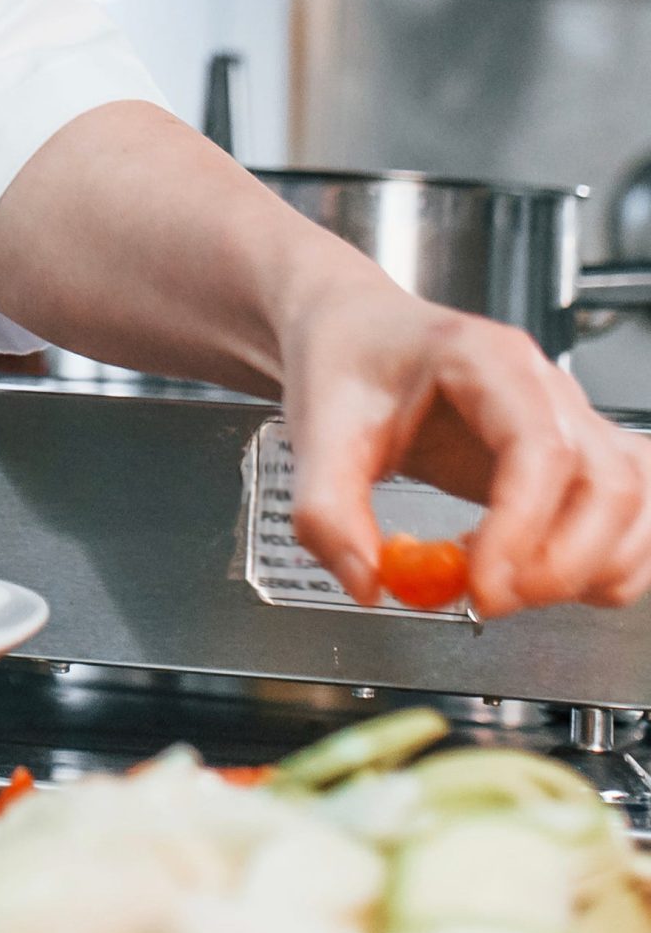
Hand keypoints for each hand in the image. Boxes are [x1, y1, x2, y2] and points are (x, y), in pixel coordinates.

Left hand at [281, 276, 650, 616]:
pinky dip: (602, 563)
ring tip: (504, 584)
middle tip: (487, 599)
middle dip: (561, 563)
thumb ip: (326, 511)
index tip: (478, 585)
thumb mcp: (313, 429)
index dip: (521, 529)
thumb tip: (368, 584)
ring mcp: (571, 423)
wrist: (354, 332)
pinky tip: (531, 574)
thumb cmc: (345, 363)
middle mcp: (546, 389)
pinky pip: (632, 516)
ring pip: (637, 504)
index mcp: (485, 361)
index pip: (540, 450)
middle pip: (610, 484)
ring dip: (590, 569)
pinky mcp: (574, 458)